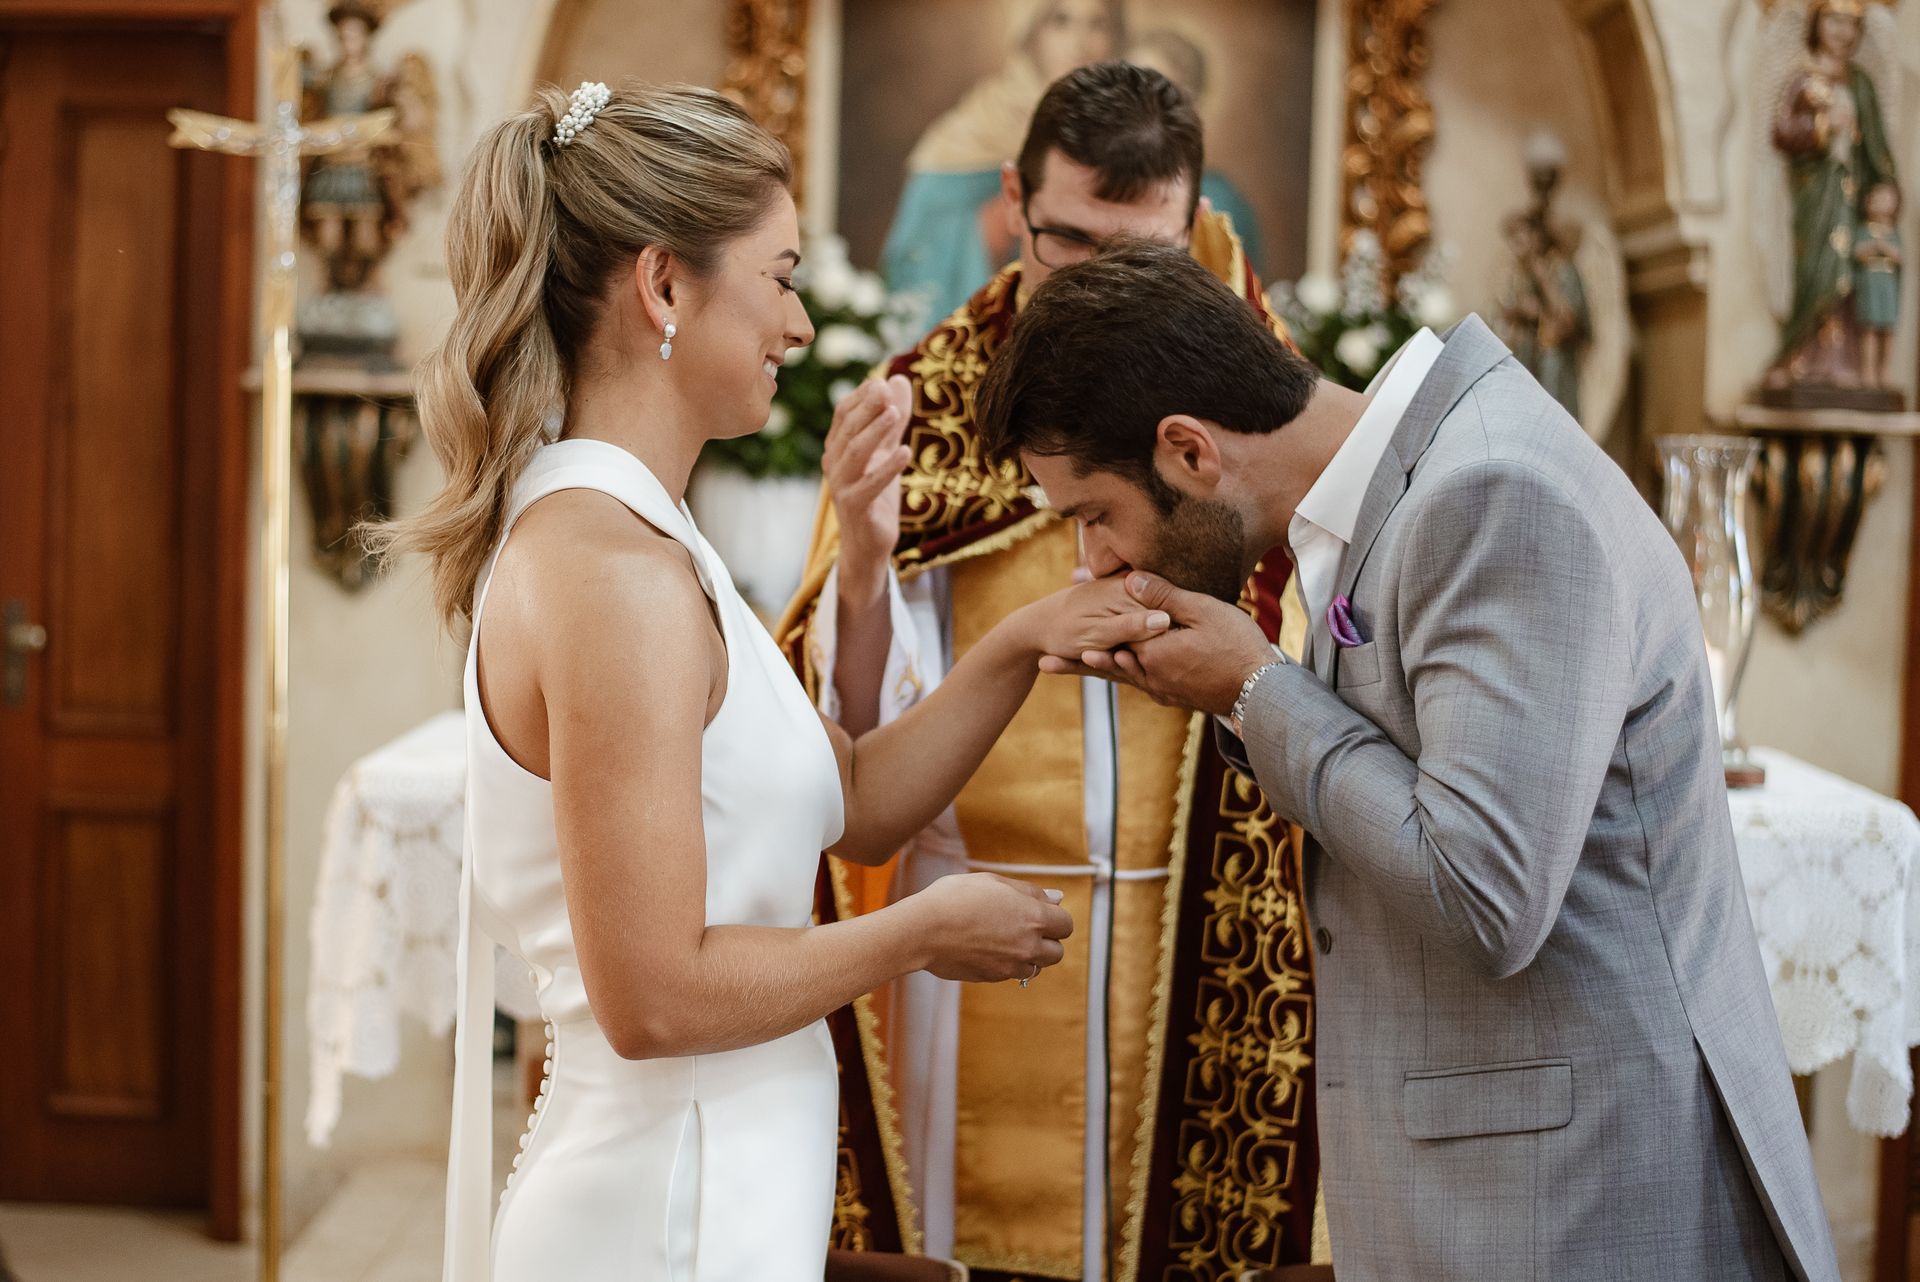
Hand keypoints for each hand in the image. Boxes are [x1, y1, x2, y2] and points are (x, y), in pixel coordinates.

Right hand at [824, 374, 912, 579]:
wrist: (868, 543)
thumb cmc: (875, 495)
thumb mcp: (886, 452)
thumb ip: (893, 419)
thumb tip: (898, 379)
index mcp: (837, 447)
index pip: (843, 414)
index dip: (861, 397)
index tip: (882, 382)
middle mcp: (833, 462)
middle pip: (847, 429)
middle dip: (867, 408)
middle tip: (886, 390)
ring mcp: (841, 485)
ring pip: (855, 452)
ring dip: (875, 431)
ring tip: (896, 414)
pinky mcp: (854, 506)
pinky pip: (870, 484)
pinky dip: (887, 468)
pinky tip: (905, 453)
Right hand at [911, 873, 1073, 982]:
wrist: (923, 930)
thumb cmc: (955, 898)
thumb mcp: (994, 882)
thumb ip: (1029, 892)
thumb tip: (1056, 898)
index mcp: (1033, 917)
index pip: (1066, 925)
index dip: (1055, 918)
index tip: (1041, 913)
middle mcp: (1028, 945)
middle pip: (1057, 952)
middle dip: (1047, 941)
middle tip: (1024, 927)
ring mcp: (1011, 965)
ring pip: (1036, 967)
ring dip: (1029, 955)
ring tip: (1005, 939)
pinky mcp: (993, 978)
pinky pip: (1012, 974)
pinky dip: (1008, 964)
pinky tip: (987, 948)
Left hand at [1039, 572, 1275, 716]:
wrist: (1262, 693)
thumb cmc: (1238, 647)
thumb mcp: (1203, 611)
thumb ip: (1164, 597)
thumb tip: (1128, 580)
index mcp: (1151, 652)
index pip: (1113, 631)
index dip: (1091, 616)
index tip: (1070, 606)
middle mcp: (1149, 675)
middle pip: (1106, 661)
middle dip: (1076, 657)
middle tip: (1044, 661)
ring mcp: (1161, 689)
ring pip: (1119, 677)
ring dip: (1091, 673)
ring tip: (1064, 671)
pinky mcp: (1174, 696)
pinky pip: (1139, 685)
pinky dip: (1121, 678)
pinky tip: (1119, 673)